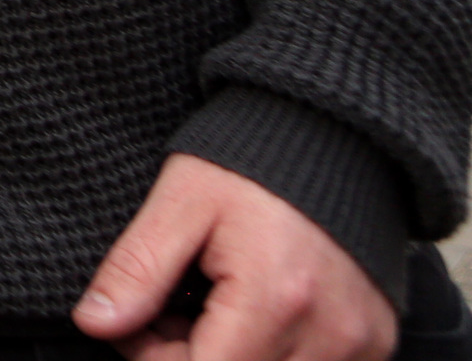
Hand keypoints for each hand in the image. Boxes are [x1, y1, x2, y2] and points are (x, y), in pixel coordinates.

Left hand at [75, 155, 395, 360]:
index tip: (140, 316)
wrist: (331, 134)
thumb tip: (95, 324)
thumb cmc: (252, 163)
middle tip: (174, 304)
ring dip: (230, 355)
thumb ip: (136, 270)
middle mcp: (331, 335)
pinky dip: (270, 354)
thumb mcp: (179, 204)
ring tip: (214, 303)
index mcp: (275, 300)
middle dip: (190, 355)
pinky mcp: (376, 343)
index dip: (155, 356)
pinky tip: (253, 313)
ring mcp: (360, 344)